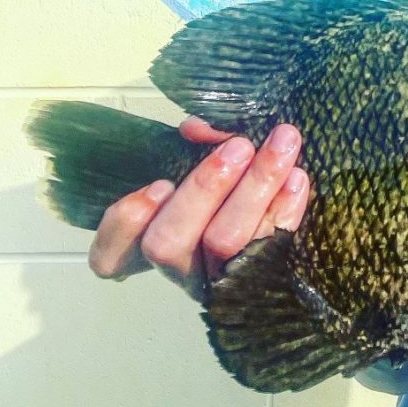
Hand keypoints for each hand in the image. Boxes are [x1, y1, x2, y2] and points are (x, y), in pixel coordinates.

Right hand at [87, 118, 309, 300]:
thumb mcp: (196, 164)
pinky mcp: (265, 274)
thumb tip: (199, 128)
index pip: (110, 256)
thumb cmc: (225, 187)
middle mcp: (181, 267)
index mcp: (149, 243)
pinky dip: (286, 208)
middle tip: (239, 145)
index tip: (157, 184)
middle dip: (204, 189)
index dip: (125, 225)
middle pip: (171, 243)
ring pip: (227, 241)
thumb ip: (192, 147)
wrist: (277, 220)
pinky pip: (274, 244)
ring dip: (255, 187)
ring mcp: (221, 278)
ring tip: (282, 143)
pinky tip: (297, 176)